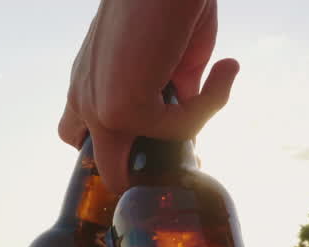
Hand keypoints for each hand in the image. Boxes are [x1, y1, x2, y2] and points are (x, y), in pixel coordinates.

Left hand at [58, 0, 239, 193]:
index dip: (129, 146)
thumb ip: (175, 91)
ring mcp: (99, 108)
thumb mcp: (173, 55)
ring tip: (214, 88)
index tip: (174, 132)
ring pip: (144, 155)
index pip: (87, 136)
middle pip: (101, 165)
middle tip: (184, 149)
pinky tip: (224, 70)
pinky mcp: (120, 110)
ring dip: (184, 133)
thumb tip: (187, 112)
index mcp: (88, 81)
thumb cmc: (171, 0)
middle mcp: (84, 97)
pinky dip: (207, 107)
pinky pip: (176, 130)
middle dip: (142, 167)